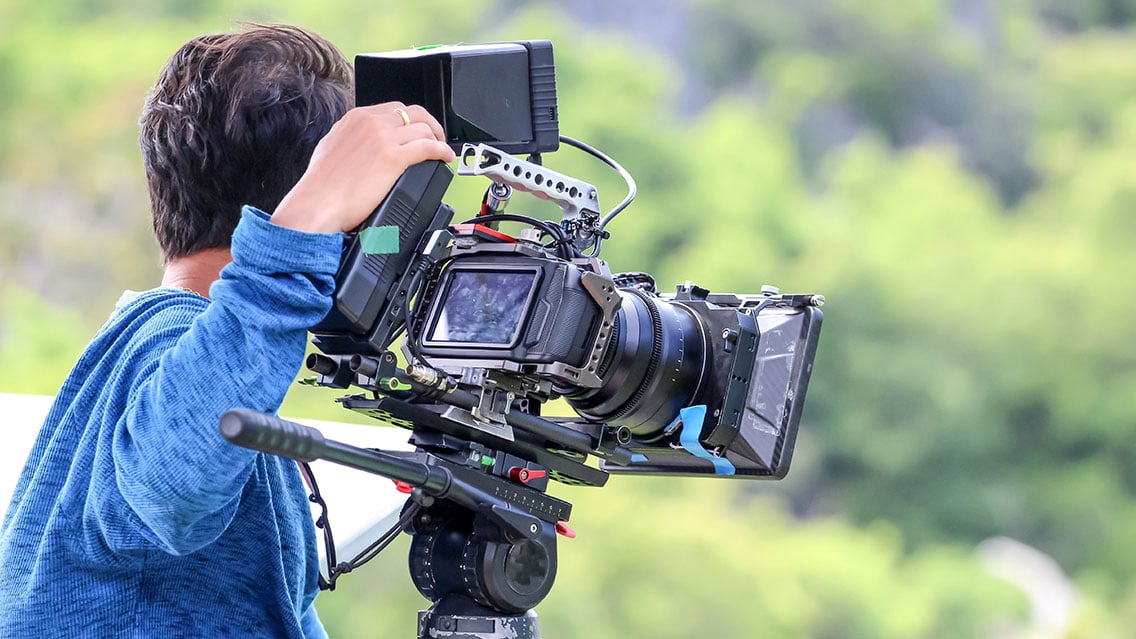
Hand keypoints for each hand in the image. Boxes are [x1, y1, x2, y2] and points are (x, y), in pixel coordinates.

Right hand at [271, 102, 454, 232]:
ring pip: (424, 128)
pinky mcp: (393, 158)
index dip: (412, 120)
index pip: (394, 108)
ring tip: (442, 151)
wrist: (317, 203)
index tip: (418, 130)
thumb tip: (366, 144)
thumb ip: (352, 138)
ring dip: (438, 139)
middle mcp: (370, 122)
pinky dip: (442, 150)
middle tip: (436, 138)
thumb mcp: (332, 147)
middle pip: (413, 113)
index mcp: (356, 118)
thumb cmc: (321, 185)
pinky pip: (428, 147)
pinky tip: (445, 158)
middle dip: (430, 124)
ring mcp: (382, 138)